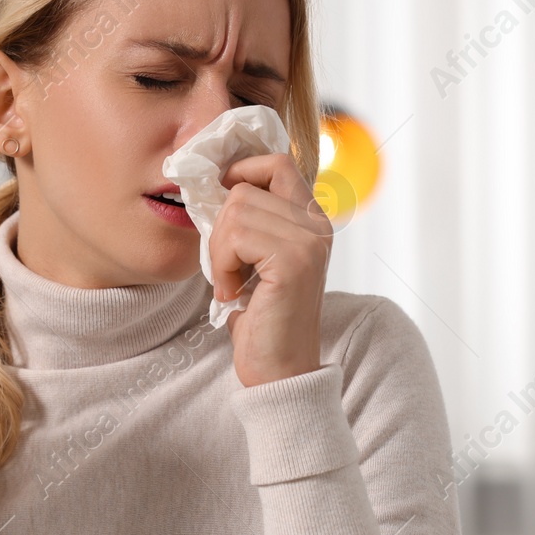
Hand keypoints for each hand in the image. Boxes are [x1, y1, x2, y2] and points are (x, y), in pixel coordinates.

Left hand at [207, 152, 333, 386]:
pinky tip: (233, 293)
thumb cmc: (263, 319)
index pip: (277, 163)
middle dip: (221, 227)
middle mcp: (317, 226)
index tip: (221, 203)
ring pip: (236, 210)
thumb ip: (251, 222)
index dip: (242, 172)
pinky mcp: (293, 262)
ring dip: (219, 251)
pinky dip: (222, 266)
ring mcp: (309, 242)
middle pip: (246, 187)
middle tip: (226, 268)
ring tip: (231, 284)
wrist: (279, 371)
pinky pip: (236, 237)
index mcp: (312, 221)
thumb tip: (216, 186)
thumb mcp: (257, 260)